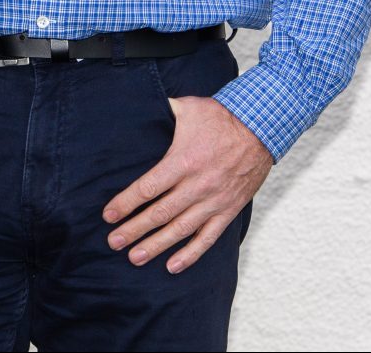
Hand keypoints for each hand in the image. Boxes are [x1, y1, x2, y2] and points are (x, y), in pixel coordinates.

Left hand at [102, 95, 271, 272]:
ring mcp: (214, 201)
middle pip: (160, 213)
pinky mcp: (229, 210)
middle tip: (113, 242)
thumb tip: (137, 105)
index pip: (148, 188)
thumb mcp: (188, 107)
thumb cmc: (220, 117)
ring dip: (156, 245)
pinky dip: (190, 254)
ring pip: (181, 230)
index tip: (108, 215)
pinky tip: (172, 266)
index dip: (126, 203)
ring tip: (135, 258)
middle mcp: (198, 185)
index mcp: (183, 161)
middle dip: (134, 230)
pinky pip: (208, 238)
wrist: (262, 129)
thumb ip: (161, 110)